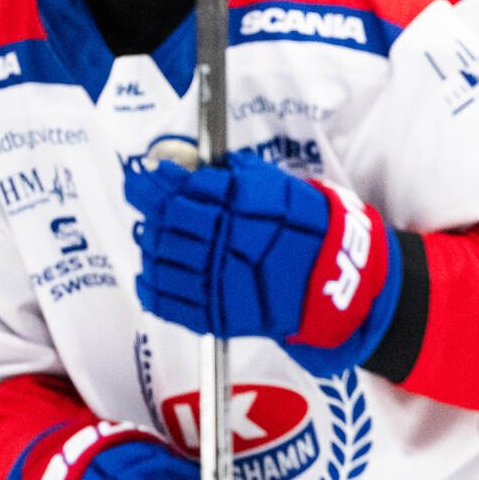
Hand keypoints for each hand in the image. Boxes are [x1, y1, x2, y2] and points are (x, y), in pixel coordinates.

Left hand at [126, 150, 401, 375]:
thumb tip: (197, 167)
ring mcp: (216, 281)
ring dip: (151, 242)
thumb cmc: (307, 229)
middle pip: (168, 222)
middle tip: (146, 197)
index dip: (159, 182)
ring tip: (154, 234)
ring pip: (161, 258)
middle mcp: (226, 242)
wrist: (333, 279)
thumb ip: (239, 175)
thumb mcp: (279, 187)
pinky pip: (165, 300)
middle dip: (152, 207)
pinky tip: (149, 273)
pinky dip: (149, 285)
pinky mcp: (213, 312)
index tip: (148, 175)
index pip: (184, 190)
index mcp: (242, 208)